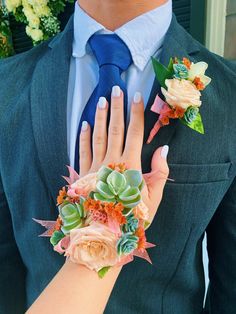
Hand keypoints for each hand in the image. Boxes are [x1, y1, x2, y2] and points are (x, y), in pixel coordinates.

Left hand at [79, 85, 168, 223]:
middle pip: (115, 129)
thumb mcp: (153, 199)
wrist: (105, 234)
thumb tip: (163, 150)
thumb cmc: (133, 218)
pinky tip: (85, 124)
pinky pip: (83, 150)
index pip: (134, 133)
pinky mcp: (84, 174)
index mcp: (130, 165)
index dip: (137, 113)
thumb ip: (160, 173)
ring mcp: (95, 166)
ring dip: (101, 117)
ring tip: (102, 100)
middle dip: (117, 108)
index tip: (138, 96)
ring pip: (98, 136)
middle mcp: (112, 161)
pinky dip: (83, 136)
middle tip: (117, 89)